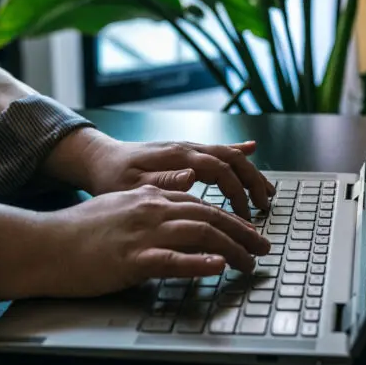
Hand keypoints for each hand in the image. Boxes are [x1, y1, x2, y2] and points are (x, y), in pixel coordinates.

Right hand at [0, 186, 269, 303]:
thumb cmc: (78, 231)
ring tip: (251, 263)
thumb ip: (150, 201)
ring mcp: (142, 234)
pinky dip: (199, 263)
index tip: (248, 233)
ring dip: (232, 249)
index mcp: (149, 198)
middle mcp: (151, 210)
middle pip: (210, 217)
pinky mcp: (131, 260)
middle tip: (263, 248)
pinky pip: (173, 260)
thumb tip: (179, 195)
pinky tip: (218, 267)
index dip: (230, 219)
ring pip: (200, 235)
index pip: (201, 205)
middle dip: (242, 233)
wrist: (44, 243)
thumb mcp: (118, 207)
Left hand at [43, 128, 274, 219]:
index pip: (220, 170)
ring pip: (229, 154)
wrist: (99, 161)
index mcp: (176, 157)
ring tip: (266, 193)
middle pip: (232, 159)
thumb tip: (193, 175)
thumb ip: (161, 181)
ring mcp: (187, 148)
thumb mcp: (129, 186)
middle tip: (265, 207)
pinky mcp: (185, 152)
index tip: (244, 216)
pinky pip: (217, 149)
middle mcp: (186, 148)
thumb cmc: (111, 178)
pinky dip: (238, 151)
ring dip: (250, 172)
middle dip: (253, 182)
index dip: (237, 192)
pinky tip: (252, 150)